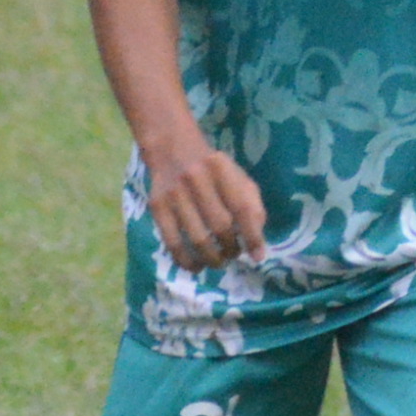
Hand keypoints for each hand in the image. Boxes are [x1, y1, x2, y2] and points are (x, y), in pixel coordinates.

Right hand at [141, 139, 268, 270]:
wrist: (171, 149)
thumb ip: (252, 207)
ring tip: (218, 261)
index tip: (257, 256)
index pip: (242, 207)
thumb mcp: (238, 177)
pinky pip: (173, 243)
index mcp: (222, 168)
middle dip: (231, 248)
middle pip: (220, 225)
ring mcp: (174, 193)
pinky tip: (196, 266)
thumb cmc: (213, 171)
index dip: (252, 235)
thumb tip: (257, 249)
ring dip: (212, 258)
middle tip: (233, 254)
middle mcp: (196, 178)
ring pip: (198, 238)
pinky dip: (186, 261)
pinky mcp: (157, 207)